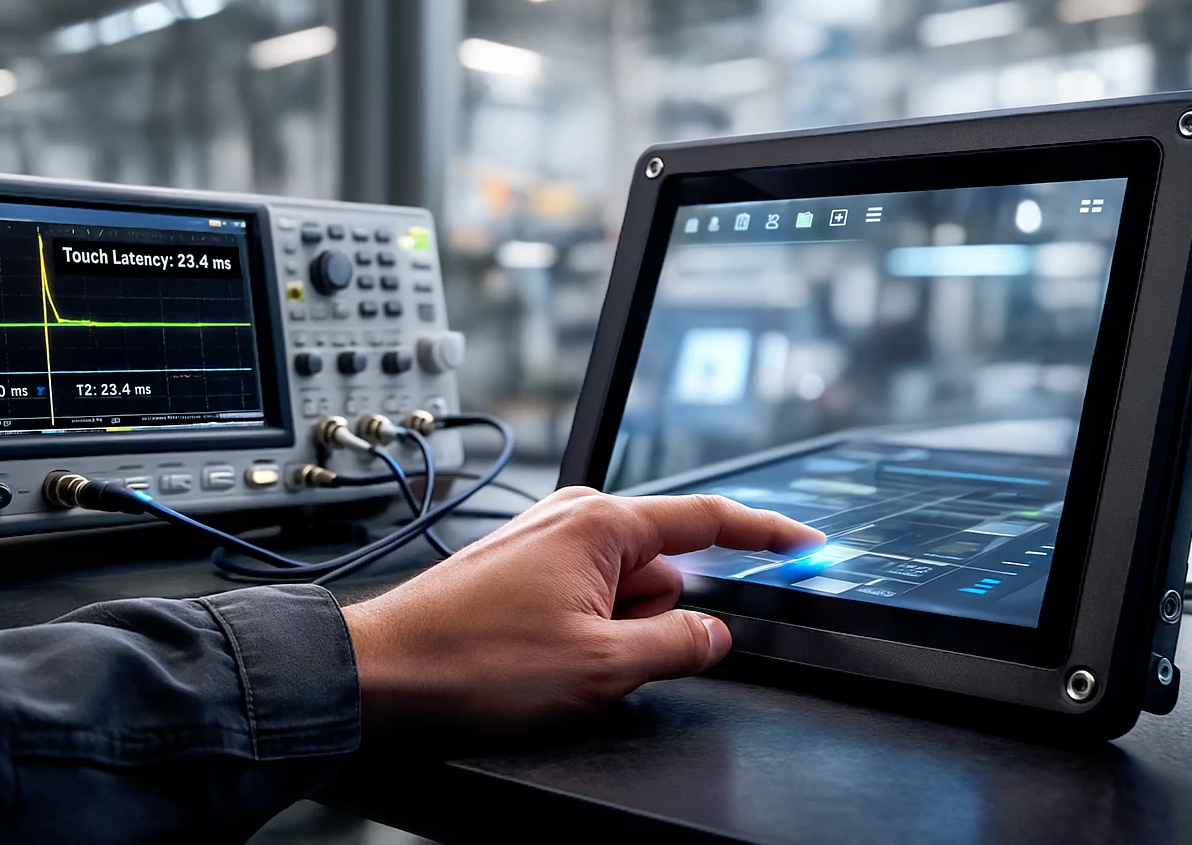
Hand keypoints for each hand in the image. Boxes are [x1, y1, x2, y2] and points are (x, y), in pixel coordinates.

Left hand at [341, 486, 824, 734]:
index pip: (710, 520)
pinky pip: (586, 597)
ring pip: (622, 590)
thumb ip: (676, 645)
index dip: (767, 535)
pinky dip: (586, 630)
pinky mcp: (524, 568)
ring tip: (558, 664)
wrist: (384, 673)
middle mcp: (574, 518)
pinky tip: (543, 660)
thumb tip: (714, 633)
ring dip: (615, 632)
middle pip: (662, 567)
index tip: (808, 545)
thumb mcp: (601, 667)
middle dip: (656, 618)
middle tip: (607, 661)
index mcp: (603, 523)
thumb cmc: (474, 660)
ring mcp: (545, 541)